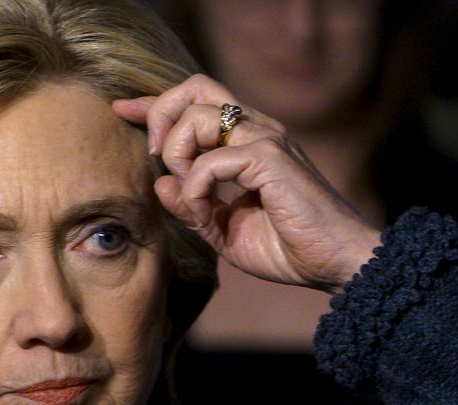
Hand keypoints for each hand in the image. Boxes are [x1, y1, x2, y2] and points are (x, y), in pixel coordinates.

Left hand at [113, 75, 380, 293]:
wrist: (335, 264)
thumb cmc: (289, 248)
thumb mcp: (225, 231)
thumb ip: (194, 207)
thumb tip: (161, 182)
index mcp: (247, 142)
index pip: (196, 102)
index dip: (154, 104)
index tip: (123, 110)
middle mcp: (257, 131)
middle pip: (197, 87)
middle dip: (161, 111)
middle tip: (155, 152)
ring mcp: (266, 141)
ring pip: (199, 117)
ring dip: (178, 152)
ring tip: (187, 189)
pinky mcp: (271, 160)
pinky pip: (213, 160)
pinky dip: (197, 185)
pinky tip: (207, 208)